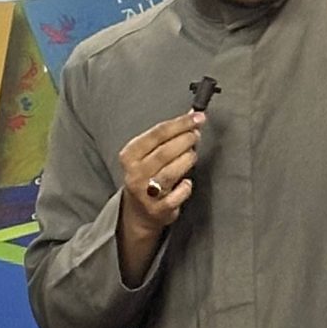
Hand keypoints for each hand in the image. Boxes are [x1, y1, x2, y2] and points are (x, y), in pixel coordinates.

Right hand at [115, 110, 203, 285]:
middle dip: (186, 140)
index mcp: (129, 155)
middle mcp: (135, 174)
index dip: (181, 123)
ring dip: (188, 160)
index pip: (157, 133)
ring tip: (193, 155)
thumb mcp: (148, 153)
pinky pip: (178, 194)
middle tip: (196, 136)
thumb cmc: (147, 175)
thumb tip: (192, 116)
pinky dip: (186, 186)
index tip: (197, 117)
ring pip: (171, 171)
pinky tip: (186, 181)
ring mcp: (145, 193)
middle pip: (165, 151)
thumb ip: (168, 136)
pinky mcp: (158, 209)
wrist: (139, 211)